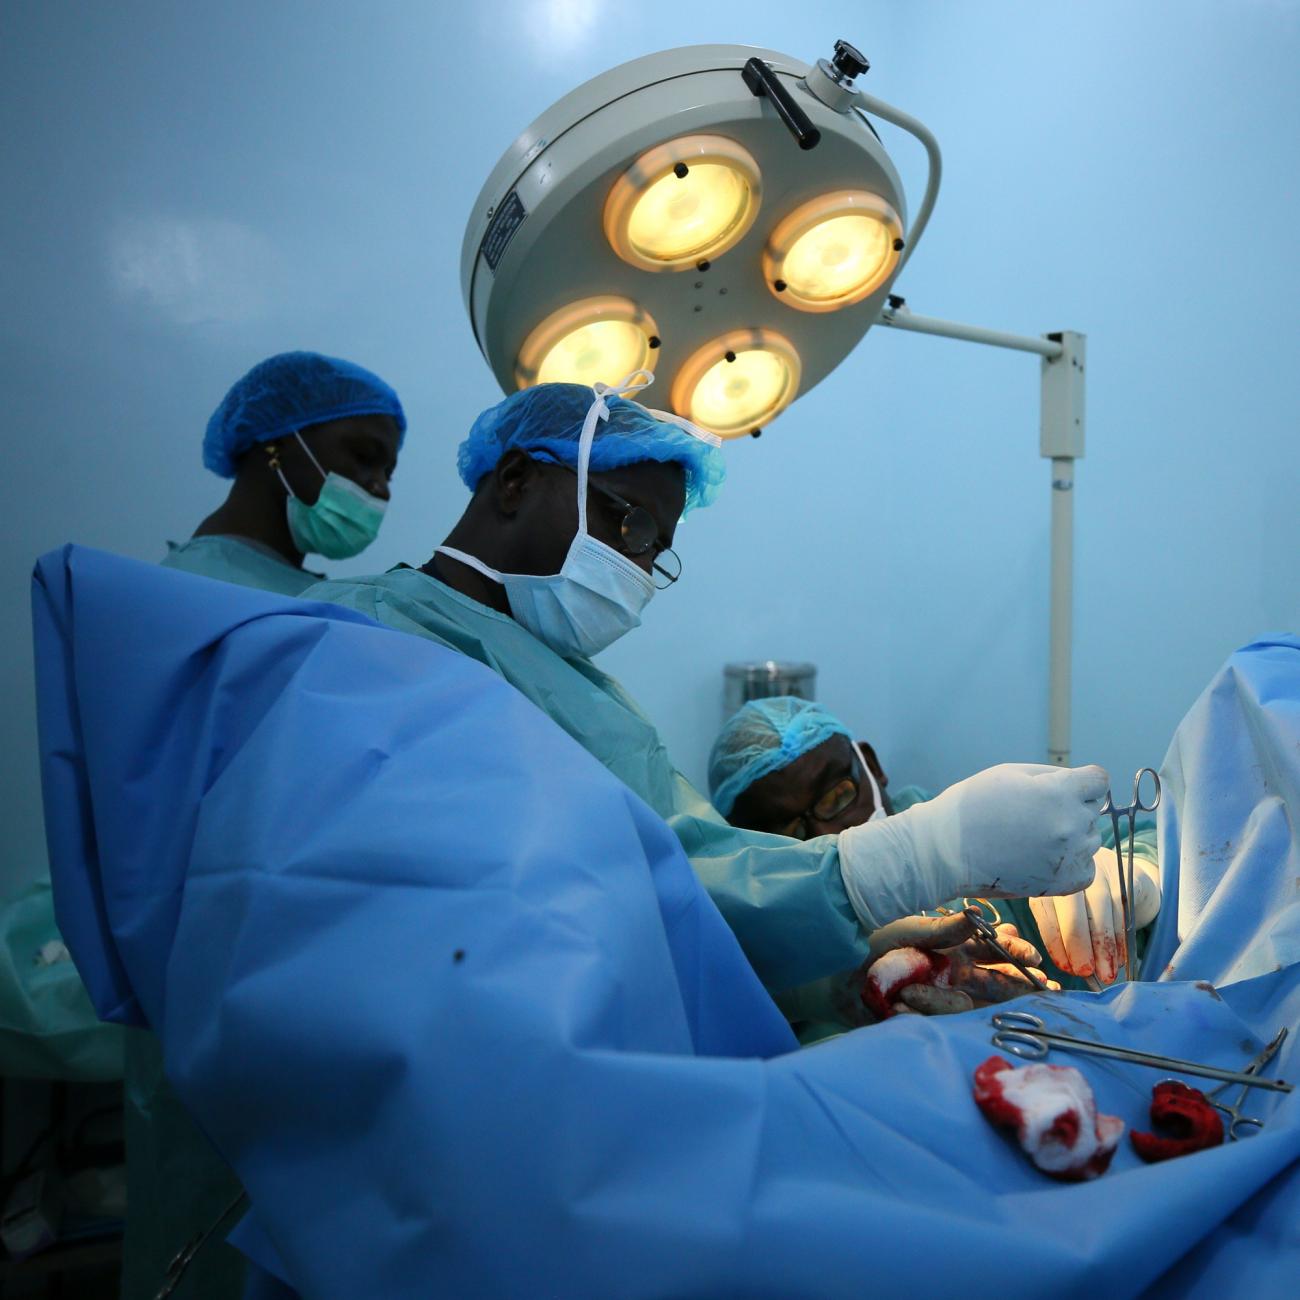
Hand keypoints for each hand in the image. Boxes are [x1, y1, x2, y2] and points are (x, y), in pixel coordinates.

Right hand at [839, 763, 1108, 927]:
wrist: (945, 852)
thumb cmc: (972, 806)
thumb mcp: (1009, 773)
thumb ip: (1051, 775)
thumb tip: (1077, 782)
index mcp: (1059, 792)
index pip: (1099, 780)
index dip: (1082, 781)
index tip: (1063, 787)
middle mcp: (1070, 824)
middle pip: (1093, 809)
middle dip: (1072, 807)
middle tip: (1036, 814)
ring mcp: (1068, 856)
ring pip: (1090, 839)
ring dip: (1072, 835)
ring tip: (1035, 837)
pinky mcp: (1062, 883)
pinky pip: (1087, 869)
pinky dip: (1072, 863)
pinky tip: (1046, 857)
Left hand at [863, 912, 1057, 1017]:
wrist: (832, 969)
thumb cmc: (868, 940)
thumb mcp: (905, 928)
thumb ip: (940, 928)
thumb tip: (976, 918)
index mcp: (949, 945)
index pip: (991, 949)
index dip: (1014, 952)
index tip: (1035, 958)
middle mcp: (950, 972)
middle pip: (995, 981)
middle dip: (1020, 984)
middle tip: (1047, 989)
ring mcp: (939, 995)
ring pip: (971, 1003)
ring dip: (966, 1000)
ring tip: (930, 992)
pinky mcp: (924, 1017)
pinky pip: (940, 1018)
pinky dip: (926, 1009)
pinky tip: (901, 1004)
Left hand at [1028, 847, 1161, 982]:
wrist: (1112, 871)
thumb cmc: (1078, 900)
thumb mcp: (1058, 907)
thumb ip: (1059, 931)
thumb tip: (1069, 967)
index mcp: (1046, 881)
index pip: (1048, 914)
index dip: (1056, 943)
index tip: (1066, 967)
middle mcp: (1070, 873)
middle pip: (1074, 912)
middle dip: (1080, 947)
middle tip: (1086, 972)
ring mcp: (1097, 872)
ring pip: (1101, 913)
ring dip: (1104, 948)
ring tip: (1106, 973)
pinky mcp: (1121, 878)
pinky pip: (1122, 912)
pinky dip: (1120, 939)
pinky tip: (1119, 959)